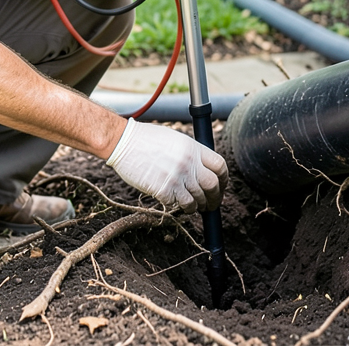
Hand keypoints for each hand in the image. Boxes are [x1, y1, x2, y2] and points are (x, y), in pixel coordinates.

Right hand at [106, 118, 228, 211]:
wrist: (124, 142)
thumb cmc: (146, 139)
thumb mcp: (176, 139)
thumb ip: (191, 153)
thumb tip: (203, 170)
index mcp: (194, 148)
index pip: (220, 166)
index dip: (224, 180)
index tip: (220, 187)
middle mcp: (189, 162)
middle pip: (213, 186)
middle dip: (215, 198)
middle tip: (210, 204)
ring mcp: (177, 177)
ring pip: (198, 200)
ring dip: (197, 206)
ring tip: (192, 206)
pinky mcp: (164, 189)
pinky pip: (180, 206)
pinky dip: (181, 208)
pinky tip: (176, 204)